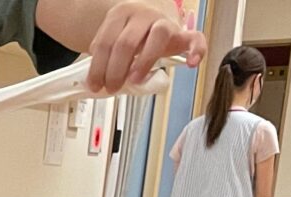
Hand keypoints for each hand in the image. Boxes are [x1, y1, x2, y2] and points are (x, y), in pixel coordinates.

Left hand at [86, 2, 206, 94]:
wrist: (150, 16)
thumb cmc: (129, 35)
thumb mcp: (112, 40)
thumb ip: (105, 57)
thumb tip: (95, 84)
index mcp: (120, 14)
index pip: (105, 42)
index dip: (97, 67)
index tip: (94, 85)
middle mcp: (143, 15)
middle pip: (126, 42)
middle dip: (115, 70)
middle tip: (111, 87)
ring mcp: (164, 21)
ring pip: (157, 37)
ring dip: (144, 62)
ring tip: (134, 80)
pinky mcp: (182, 32)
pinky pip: (195, 38)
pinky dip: (196, 49)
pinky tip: (191, 63)